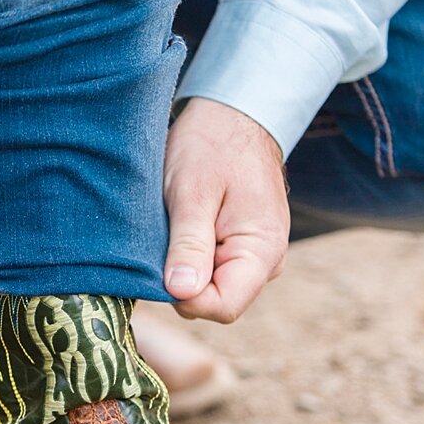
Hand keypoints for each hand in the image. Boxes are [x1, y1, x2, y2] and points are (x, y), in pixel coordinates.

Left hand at [161, 98, 288, 321]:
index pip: (224, 307)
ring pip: (208, 287)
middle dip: (181, 281)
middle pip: (215, 302)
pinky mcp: (237, 247)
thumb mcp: (192, 193)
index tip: (159, 266)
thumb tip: (181, 293)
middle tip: (162, 238)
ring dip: (181, 267)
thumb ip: (189, 244)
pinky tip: (175, 229)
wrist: (231, 115)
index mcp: (263, 251)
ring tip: (170, 227)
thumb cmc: (211, 146)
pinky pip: (208, 269)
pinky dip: (186, 256)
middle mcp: (265, 261)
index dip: (185, 298)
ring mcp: (252, 255)